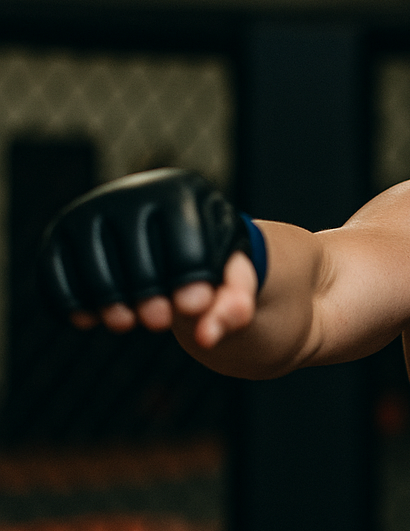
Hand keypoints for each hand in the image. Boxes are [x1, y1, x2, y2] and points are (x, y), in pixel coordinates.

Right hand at [39, 168, 264, 346]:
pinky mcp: (61, 230)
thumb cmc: (207, 257)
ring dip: (110, 307)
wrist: (164, 232)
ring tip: (127, 322)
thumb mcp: (232, 274)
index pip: (186, 247)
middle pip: (139, 262)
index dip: (189, 284)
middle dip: (150, 301)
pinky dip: (68, 302)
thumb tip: (206, 338)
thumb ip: (234, 304)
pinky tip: (88, 319)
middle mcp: (134, 192)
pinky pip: (54, 271)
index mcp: (185, 193)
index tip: (193, 306)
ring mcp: (91, 208)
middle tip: (158, 321)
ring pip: (94, 269)